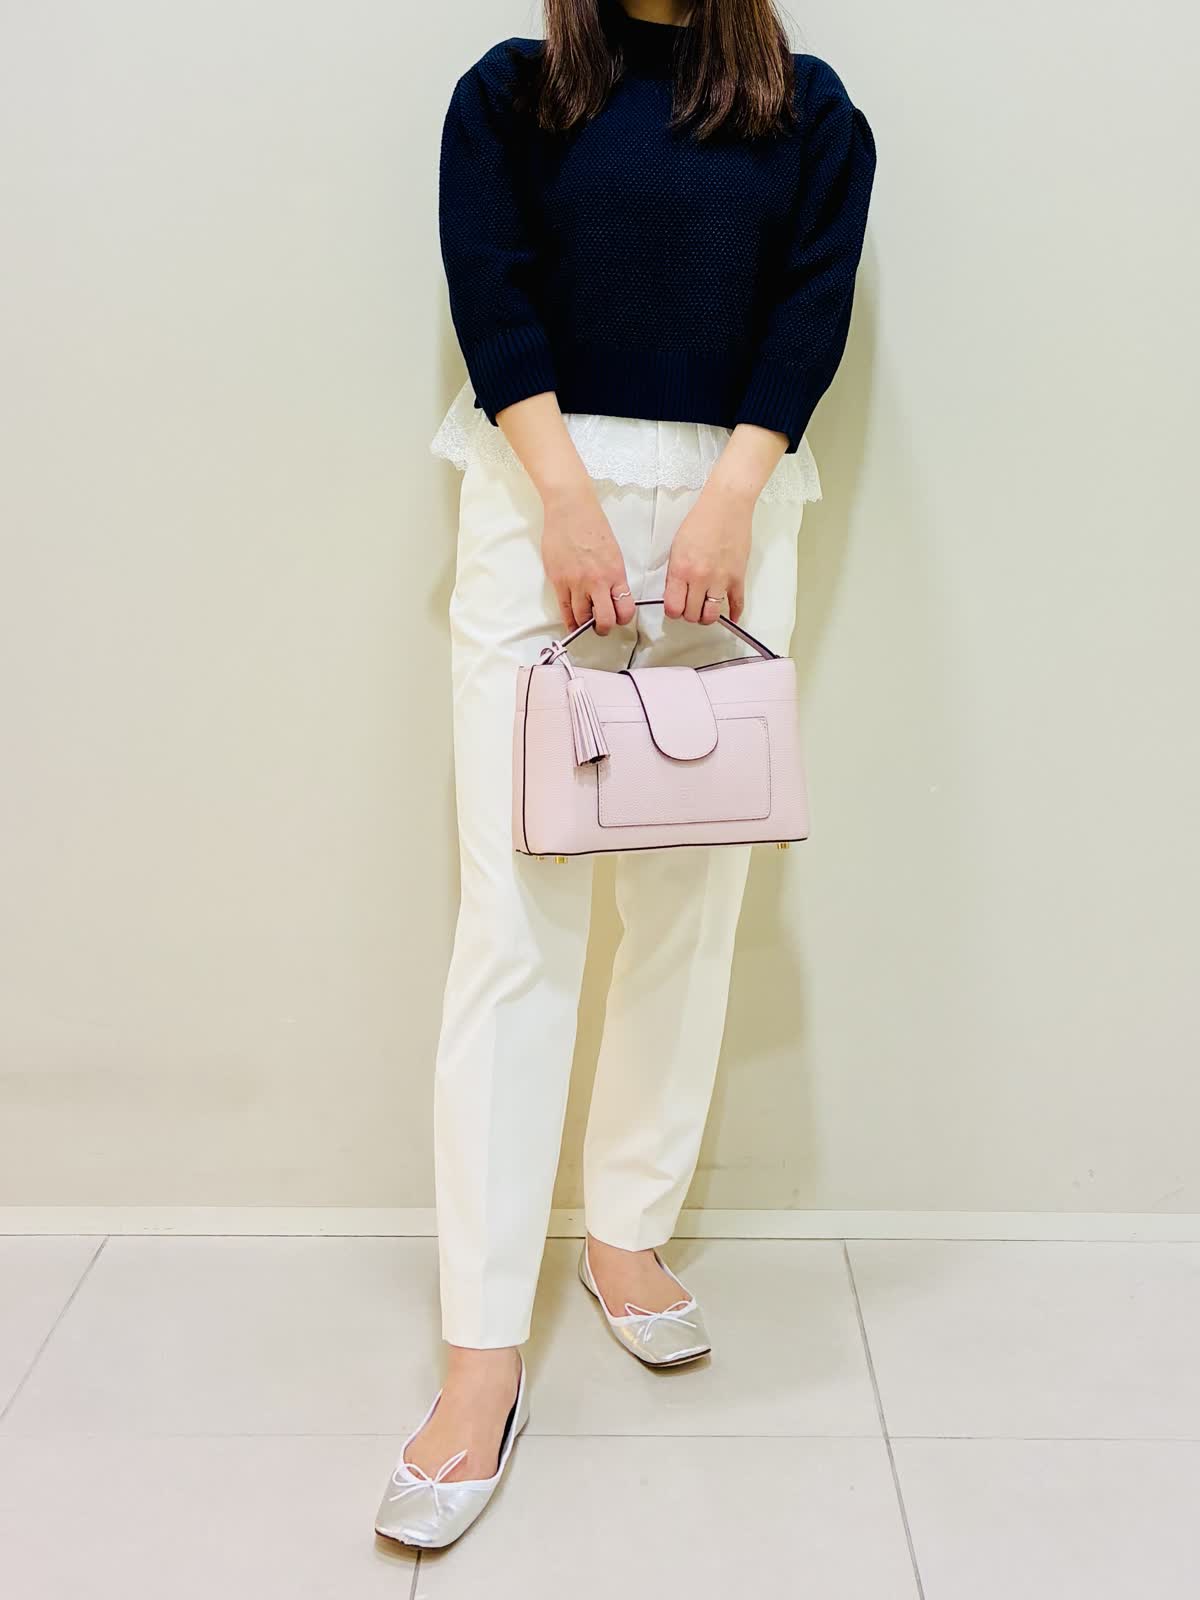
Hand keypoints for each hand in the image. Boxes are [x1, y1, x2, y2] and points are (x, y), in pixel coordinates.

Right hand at [540, 479, 636, 634]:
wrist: (571, 509)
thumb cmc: (592, 525)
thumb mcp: (613, 552)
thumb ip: (613, 576)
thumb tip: (611, 595)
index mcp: (615, 573)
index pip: (625, 609)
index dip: (623, 619)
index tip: (619, 618)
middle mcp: (597, 581)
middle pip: (605, 620)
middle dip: (604, 628)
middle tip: (601, 626)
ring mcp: (575, 583)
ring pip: (582, 618)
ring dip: (585, 624)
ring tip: (585, 622)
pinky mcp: (558, 581)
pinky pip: (564, 609)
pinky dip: (569, 621)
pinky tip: (571, 624)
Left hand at [664, 482, 752, 624]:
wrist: (726, 506)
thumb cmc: (701, 521)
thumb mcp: (676, 547)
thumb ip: (675, 573)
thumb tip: (675, 594)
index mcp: (681, 570)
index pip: (673, 607)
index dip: (673, 611)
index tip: (675, 608)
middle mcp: (700, 578)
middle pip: (692, 615)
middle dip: (689, 614)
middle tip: (690, 607)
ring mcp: (721, 579)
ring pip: (711, 615)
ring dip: (707, 617)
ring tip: (705, 611)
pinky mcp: (738, 577)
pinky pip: (736, 604)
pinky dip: (733, 614)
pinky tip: (730, 617)